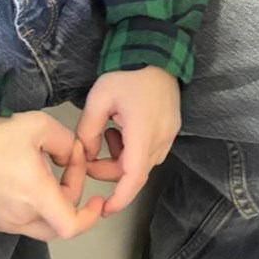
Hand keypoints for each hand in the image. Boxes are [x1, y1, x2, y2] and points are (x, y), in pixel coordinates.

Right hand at [0, 113, 104, 240]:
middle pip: (58, 227)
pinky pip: (22, 222)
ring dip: (52, 205)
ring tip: (48, 172)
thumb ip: (66, 143)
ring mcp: (3, 223)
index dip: (90, 218)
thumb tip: (69, 158)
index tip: (98, 200)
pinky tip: (27, 180)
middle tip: (69, 173)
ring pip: (40, 225)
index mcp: (36, 196)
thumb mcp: (41, 125)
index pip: (70, 226)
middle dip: (72, 203)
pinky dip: (34, 207)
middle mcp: (20, 218)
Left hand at [76, 67, 180, 216]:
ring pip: (144, 162)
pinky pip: (152, 149)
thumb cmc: (126, 73)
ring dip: (123, 158)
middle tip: (90, 157)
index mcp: (144, 134)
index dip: (120, 198)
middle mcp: (161, 138)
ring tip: (108, 135)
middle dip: (111, 171)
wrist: (155, 49)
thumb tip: (86, 156)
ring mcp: (170, 132)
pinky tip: (122, 129)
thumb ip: (88, 132)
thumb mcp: (98, 99)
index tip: (104, 210)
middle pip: (136, 172)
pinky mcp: (172, 125)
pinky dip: (134, 148)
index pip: (133, 178)